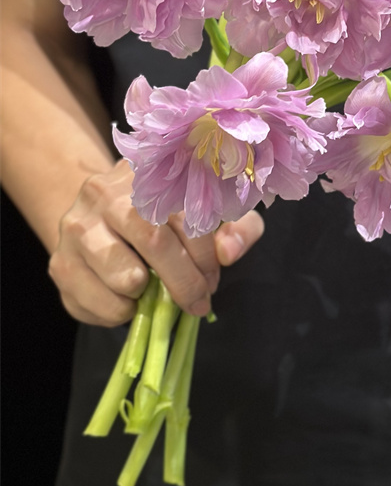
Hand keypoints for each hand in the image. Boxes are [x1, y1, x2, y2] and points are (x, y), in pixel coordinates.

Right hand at [49, 159, 264, 325]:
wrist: (99, 216)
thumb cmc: (166, 217)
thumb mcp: (209, 213)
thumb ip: (235, 227)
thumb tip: (230, 252)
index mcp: (147, 172)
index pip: (184, 213)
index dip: (205, 253)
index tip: (214, 276)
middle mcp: (104, 192)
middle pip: (154, 241)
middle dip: (184, 281)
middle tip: (198, 300)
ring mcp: (76, 227)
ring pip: (122, 275)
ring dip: (150, 297)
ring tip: (156, 295)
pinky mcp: (59, 264)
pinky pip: (94, 302)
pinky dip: (120, 313)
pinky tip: (129, 302)